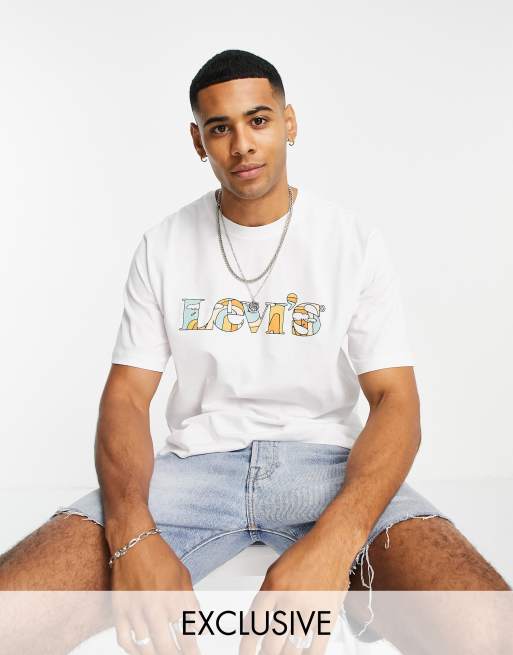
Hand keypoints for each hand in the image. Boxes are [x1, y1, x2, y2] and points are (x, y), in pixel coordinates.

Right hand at [111, 532, 202, 654]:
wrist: (133, 541)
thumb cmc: (159, 556)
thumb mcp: (184, 577)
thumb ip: (191, 603)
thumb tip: (200, 625)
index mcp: (173, 598)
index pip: (186, 634)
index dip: (192, 650)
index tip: (195, 654)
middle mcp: (155, 606)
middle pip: (166, 646)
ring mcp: (135, 609)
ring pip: (145, 646)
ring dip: (155, 654)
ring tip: (163, 654)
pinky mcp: (119, 609)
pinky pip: (124, 639)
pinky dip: (133, 650)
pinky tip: (141, 650)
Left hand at [239, 525, 360, 654]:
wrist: (331, 544)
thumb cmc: (304, 555)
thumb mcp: (274, 571)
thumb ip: (265, 597)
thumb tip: (255, 625)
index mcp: (272, 588)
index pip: (254, 626)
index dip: (247, 646)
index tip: (246, 653)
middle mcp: (289, 600)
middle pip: (271, 645)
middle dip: (267, 653)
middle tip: (267, 651)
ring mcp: (309, 609)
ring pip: (292, 647)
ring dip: (287, 652)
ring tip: (285, 648)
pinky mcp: (328, 614)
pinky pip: (317, 647)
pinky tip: (303, 653)